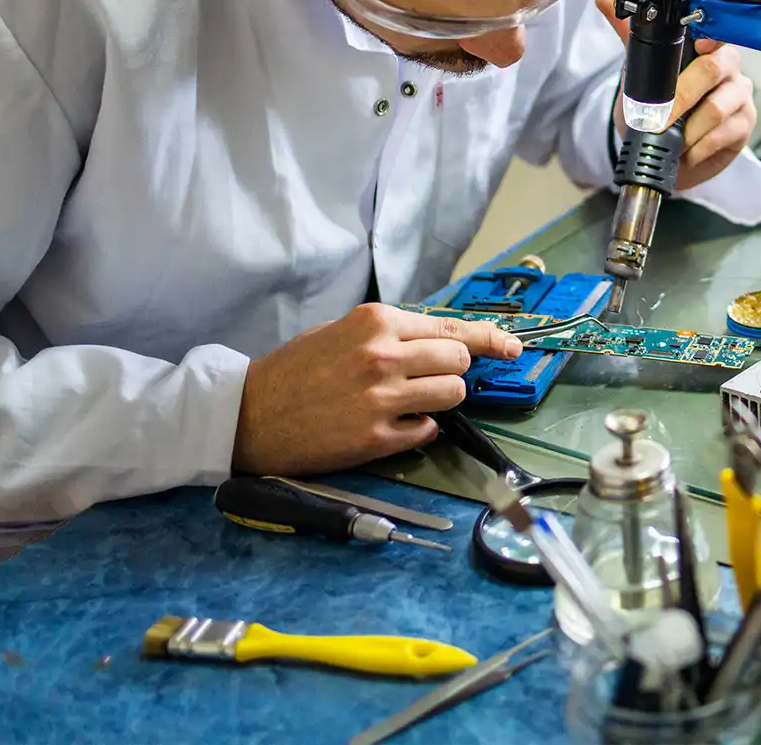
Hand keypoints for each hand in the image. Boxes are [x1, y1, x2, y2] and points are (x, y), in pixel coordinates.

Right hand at [231, 303, 520, 475]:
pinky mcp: (376, 438)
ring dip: (440, 399)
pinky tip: (389, 423)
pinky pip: (428, 430)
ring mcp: (382, 398)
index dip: (489, 339)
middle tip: (427, 378)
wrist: (248, 415)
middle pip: (460, 361)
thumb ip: (394, 332)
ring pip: (453, 395)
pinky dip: (418, 428)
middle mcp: (384, 355)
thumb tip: (447, 341)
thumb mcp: (343, 331)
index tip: (512, 347)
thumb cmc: (296, 369)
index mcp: (377, 322)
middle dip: (453, 370)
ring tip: (407, 401)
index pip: (452, 328)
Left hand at [597, 0, 758, 189]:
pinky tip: (687, 152)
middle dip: (681, 97)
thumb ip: (630, 36)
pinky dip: (700, 147)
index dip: (710, 38)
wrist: (672, 150)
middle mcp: (729, 67)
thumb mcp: (641, 72)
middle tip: (657, 119)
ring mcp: (740, 96)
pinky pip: (724, 134)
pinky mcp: (745, 124)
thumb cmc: (661, 107)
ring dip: (689, 129)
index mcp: (708, 46)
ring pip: (718, 107)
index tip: (699, 45)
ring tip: (671, 141)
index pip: (716, 32)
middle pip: (713, 70)